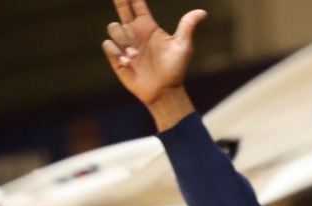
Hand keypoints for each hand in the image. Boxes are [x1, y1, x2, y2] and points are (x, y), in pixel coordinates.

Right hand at [103, 0, 205, 126]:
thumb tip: (202, 12)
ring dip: (122, 40)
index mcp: (148, 26)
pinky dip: (115, 51)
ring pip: (113, 28)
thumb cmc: (175, 69)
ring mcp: (124, 44)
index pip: (136, 4)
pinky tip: (127, 62)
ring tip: (134, 56)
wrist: (164, 91)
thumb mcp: (183, 46)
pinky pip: (108, 45)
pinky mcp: (117, 57)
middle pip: (121, 9)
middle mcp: (134, 32)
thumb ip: (187, 26)